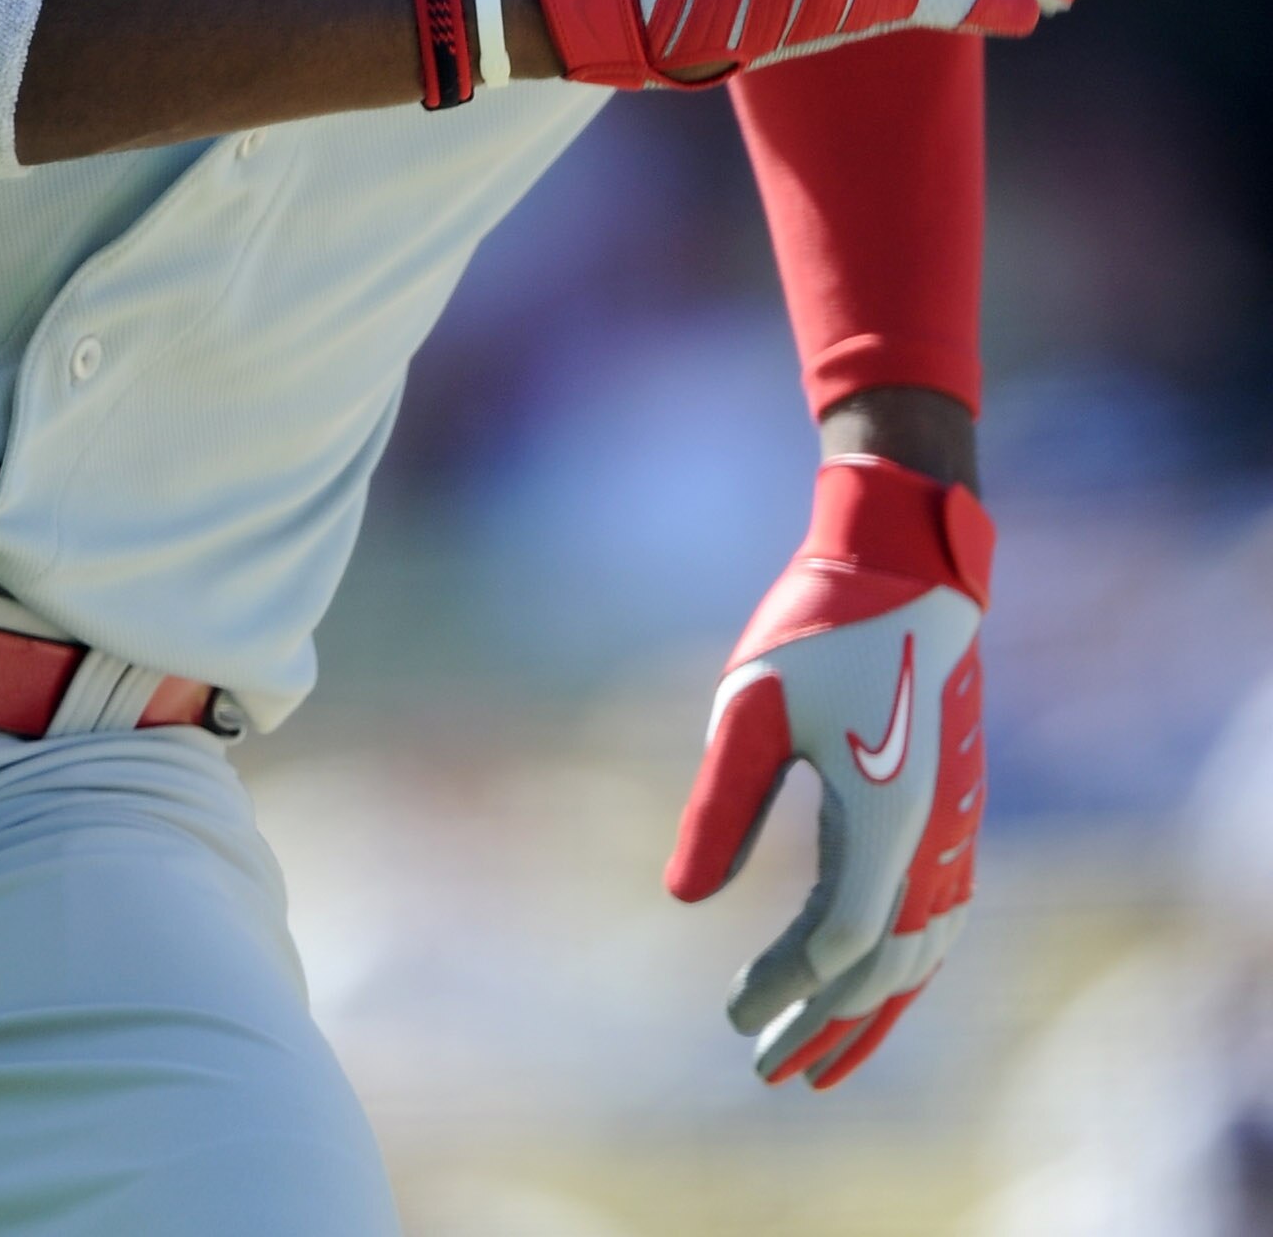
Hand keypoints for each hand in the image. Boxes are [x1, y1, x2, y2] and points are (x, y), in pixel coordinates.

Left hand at [665, 456, 992, 1087]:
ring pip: (923, 950)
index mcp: (885, 816)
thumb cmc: (819, 625)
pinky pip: (941, 914)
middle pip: (885, 966)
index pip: (838, 940)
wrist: (906, 568)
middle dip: (826, 1025)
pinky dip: (909, 965)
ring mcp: (953, 825)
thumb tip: (684, 901)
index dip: (785, 986)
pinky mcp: (953, 808)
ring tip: (822, 1056)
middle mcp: (932, 835)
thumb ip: (721, 806)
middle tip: (766, 1071)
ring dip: (874, 1010)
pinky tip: (876, 981)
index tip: (733, 1014)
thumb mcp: (749, 706)